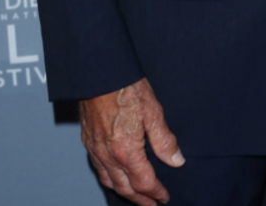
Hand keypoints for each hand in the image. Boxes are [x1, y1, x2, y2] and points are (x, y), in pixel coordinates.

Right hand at [80, 77, 184, 205]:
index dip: (155, 192)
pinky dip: (109, 179)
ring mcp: (95, 149)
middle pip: (125, 188)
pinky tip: (115, 177)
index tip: (165, 196)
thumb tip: (176, 161)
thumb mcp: (153, 111)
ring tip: (135, 196)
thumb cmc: (126, 87)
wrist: (100, 73)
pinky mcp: (88, 141)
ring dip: (123, 192)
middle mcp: (107, 155)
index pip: (143, 182)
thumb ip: (164, 139)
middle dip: (140, 199)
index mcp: (125, 150)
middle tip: (152, 205)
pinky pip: (98, 169)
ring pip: (109, 181)